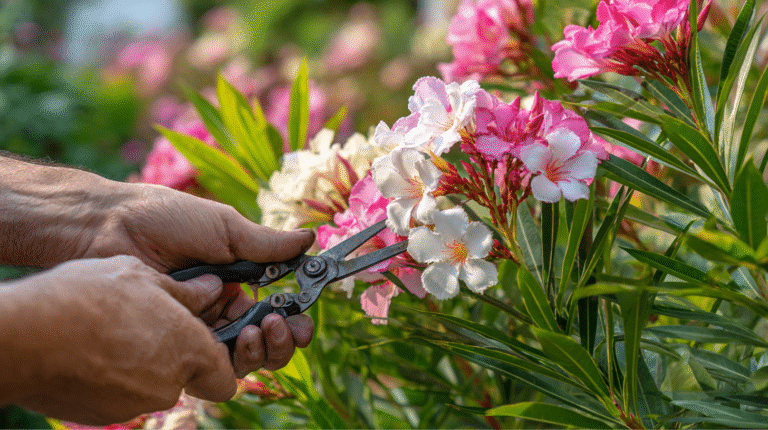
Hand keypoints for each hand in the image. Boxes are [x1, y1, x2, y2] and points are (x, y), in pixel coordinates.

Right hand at [3, 256, 234, 424]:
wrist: (25, 335)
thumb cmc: (88, 297)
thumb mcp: (141, 277)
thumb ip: (185, 291)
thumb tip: (212, 289)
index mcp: (188, 350)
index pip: (225, 377)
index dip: (218, 362)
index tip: (205, 344)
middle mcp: (168, 385)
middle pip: (183, 376)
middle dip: (171, 354)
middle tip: (145, 323)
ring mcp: (134, 404)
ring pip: (150, 384)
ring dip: (139, 362)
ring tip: (110, 330)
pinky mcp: (102, 415)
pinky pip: (119, 394)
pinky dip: (112, 377)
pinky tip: (90, 349)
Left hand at [80, 183, 315, 376]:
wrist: (108, 228)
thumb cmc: (165, 219)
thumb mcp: (225, 227)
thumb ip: (267, 244)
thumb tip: (311, 240)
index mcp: (233, 281)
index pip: (272, 309)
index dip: (292, 318)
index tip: (303, 317)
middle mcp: (217, 309)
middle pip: (261, 340)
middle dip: (283, 339)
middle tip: (286, 326)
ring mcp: (194, 327)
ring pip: (239, 357)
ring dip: (263, 349)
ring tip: (262, 329)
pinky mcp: (172, 342)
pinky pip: (208, 362)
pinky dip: (231, 357)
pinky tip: (239, 337)